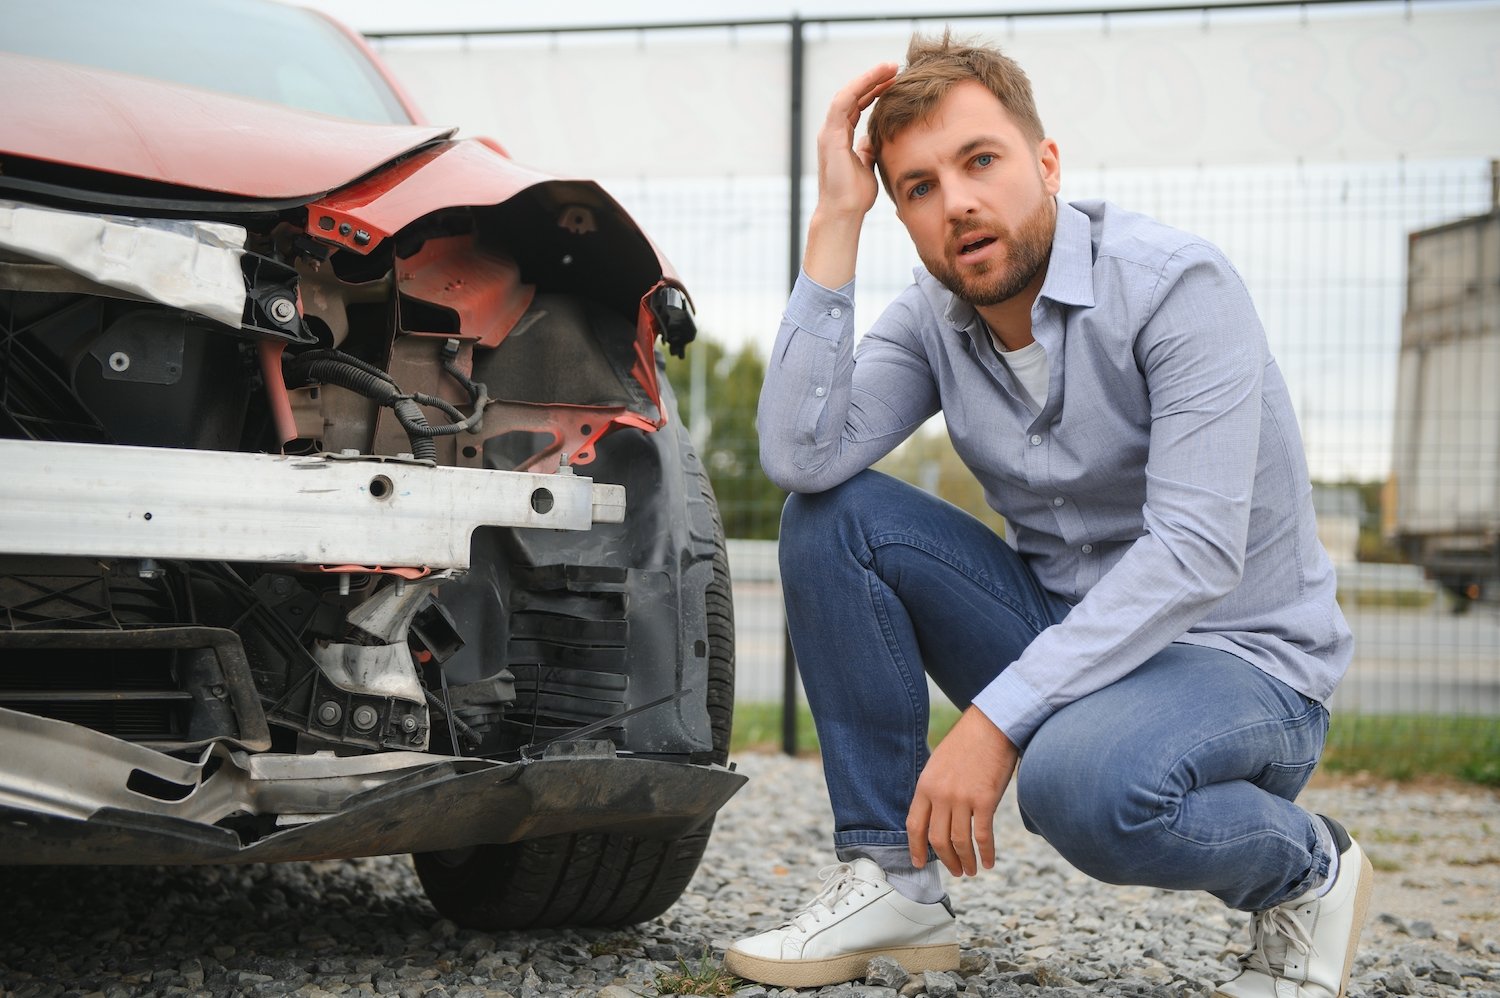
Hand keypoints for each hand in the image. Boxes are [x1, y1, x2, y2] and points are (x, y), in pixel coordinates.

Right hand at [814, 62, 897, 217]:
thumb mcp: (867, 166)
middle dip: (873, 79)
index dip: (874, 91)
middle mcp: (832, 131)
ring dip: (869, 78)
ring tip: (889, 67)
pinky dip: (860, 87)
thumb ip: (868, 150)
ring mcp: (829, 132)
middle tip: (894, 67)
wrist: (844, 212)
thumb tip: (873, 139)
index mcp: (840, 137)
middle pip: (853, 95)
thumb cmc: (855, 196)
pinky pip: (844, 102)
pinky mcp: (831, 135)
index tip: (894, 82)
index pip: (857, 105)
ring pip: (848, 93)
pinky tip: (877, 78)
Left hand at [906, 705, 1018, 876]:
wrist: (991, 725)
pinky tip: (989, 861)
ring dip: (966, 861)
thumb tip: (935, 816)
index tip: (919, 862)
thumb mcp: (939, 764)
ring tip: (971, 870)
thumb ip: (934, 789)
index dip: (915, 848)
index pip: (914, 825)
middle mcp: (940, 795)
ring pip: (959, 842)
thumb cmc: (967, 743)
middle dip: (946, 860)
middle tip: (955, 871)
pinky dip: (986, 852)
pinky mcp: (985, 800)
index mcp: (925, 785)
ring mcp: (962, 798)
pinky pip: (983, 836)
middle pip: (937, 839)